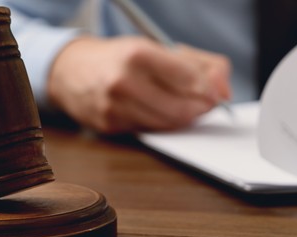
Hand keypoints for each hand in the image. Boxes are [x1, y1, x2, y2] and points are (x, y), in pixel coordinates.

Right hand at [47, 36, 231, 133]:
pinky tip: (159, 110)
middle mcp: (123, 81)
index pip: (189, 78)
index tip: (215, 90)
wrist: (71, 70)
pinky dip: (162, 123)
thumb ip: (200, 64)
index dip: (209, 88)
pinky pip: (150, 131)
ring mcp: (114, 107)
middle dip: (201, 108)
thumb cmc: (120, 57)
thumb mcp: (158, 47)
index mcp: (138, 54)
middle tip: (207, 103)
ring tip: (185, 105)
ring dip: (184, 118)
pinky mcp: (110, 127)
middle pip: (181, 108)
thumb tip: (224, 89)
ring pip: (167, 124)